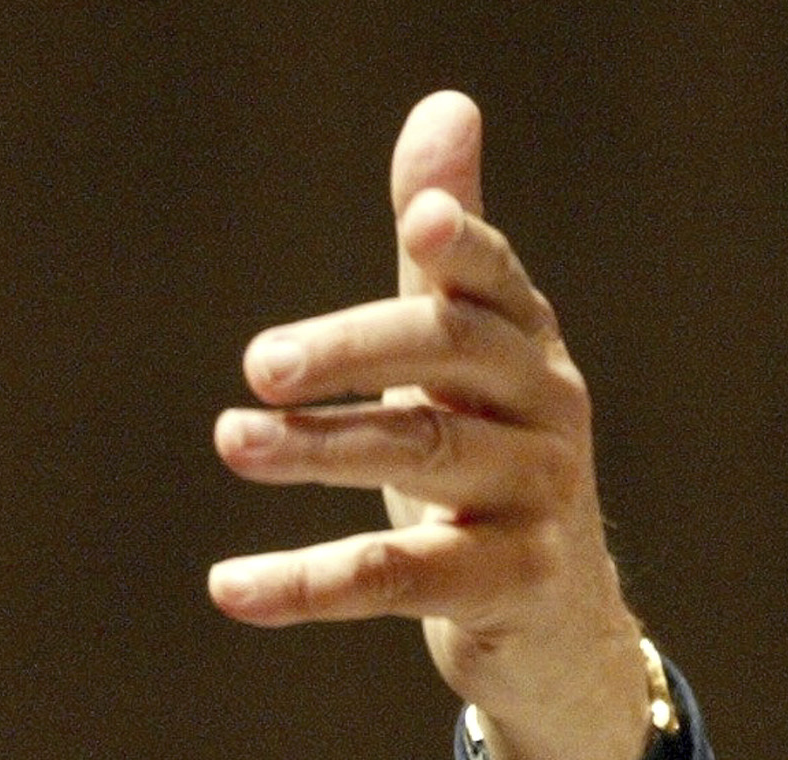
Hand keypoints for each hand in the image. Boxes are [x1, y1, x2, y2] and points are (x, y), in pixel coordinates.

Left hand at [208, 91, 651, 759]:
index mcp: (524, 347)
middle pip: (450, 356)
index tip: (419, 220)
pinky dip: (307, 585)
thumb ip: (444, 252)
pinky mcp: (510, 586)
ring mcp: (535, 499)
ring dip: (320, 447)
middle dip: (354, 349)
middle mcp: (543, 411)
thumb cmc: (490, 465)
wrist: (558, 624)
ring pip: (422, 456)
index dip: (465, 246)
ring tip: (231, 438)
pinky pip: (397, 580)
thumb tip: (442, 108)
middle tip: (259, 362)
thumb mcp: (466, 360)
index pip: (492, 283)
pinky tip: (228, 586)